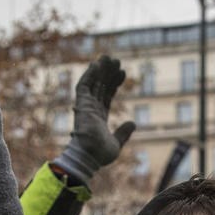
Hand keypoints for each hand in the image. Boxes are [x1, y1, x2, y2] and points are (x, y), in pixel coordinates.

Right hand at [54, 56, 134, 182]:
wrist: (90, 157)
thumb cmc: (100, 154)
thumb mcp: (116, 143)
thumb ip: (123, 132)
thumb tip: (133, 123)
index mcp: (98, 118)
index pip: (107, 96)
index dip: (114, 84)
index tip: (122, 72)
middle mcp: (91, 110)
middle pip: (100, 87)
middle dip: (108, 74)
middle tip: (117, 61)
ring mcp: (85, 107)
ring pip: (93, 83)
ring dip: (100, 70)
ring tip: (110, 58)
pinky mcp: (81, 104)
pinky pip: (84, 86)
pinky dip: (89, 74)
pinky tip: (97, 64)